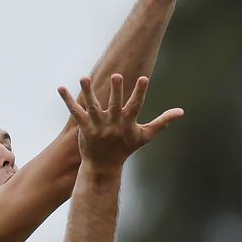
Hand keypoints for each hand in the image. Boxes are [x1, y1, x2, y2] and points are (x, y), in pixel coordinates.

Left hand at [57, 74, 182, 170]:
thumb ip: (162, 122)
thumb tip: (181, 112)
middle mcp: (112, 123)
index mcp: (127, 123)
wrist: (103, 166)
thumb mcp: (144, 136)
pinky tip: (60, 88)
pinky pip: (75, 111)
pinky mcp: (84, 127)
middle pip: (114, 105)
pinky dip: (68, 100)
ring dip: (88, 91)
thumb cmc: (125, 148)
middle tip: (117, 75)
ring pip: (92, 106)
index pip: (135, 105)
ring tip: (84, 77)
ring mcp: (97, 125)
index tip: (144, 79)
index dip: (140, 92)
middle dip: (116, 91)